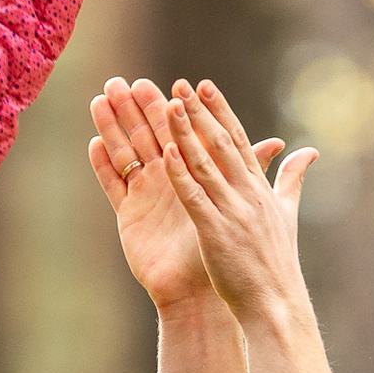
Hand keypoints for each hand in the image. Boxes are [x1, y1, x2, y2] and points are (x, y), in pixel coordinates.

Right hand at [87, 77, 282, 312]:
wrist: (203, 290)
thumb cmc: (225, 246)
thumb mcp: (240, 202)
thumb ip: (253, 168)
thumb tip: (279, 141)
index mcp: (193, 171)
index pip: (178, 131)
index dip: (170, 107)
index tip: (160, 82)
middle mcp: (167, 178)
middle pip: (146, 135)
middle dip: (134, 108)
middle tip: (120, 81)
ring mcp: (145, 195)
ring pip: (125, 153)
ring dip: (112, 127)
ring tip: (101, 100)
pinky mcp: (128, 215)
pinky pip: (112, 185)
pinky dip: (102, 165)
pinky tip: (94, 143)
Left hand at [159, 81, 316, 325]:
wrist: (276, 304)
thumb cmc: (277, 263)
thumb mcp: (288, 215)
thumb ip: (292, 180)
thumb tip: (309, 152)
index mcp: (262, 189)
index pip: (240, 140)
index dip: (220, 111)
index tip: (204, 86)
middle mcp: (249, 194)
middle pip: (221, 144)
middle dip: (200, 113)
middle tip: (180, 85)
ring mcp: (233, 212)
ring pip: (205, 164)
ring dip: (185, 134)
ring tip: (167, 106)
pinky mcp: (216, 233)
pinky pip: (195, 197)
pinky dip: (181, 174)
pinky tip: (166, 153)